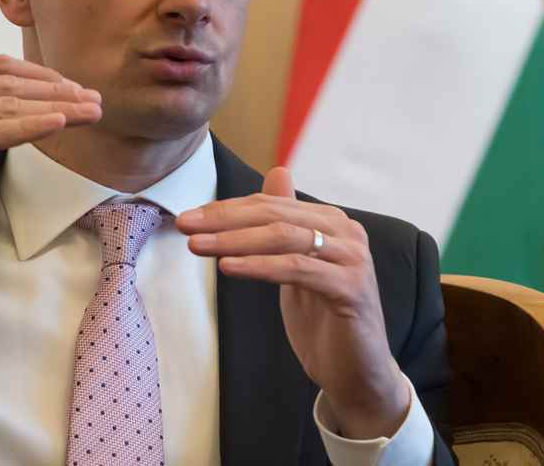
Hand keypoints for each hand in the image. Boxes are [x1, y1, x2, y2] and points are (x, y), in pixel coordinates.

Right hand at [0, 49, 101, 266]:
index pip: (0, 68)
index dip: (44, 77)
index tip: (79, 90)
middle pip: (8, 84)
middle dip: (59, 92)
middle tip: (97, 102)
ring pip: (4, 107)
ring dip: (55, 109)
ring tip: (90, 113)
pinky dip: (26, 127)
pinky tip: (58, 124)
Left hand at [177, 167, 409, 438]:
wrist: (358, 371)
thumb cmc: (324, 319)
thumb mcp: (298, 265)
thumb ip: (287, 223)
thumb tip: (278, 172)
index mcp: (332, 221)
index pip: (271, 205)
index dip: (228, 209)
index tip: (189, 217)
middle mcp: (347, 231)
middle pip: (275, 215)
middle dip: (225, 219)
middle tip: (185, 224)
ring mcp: (352, 258)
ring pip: (284, 237)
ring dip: (235, 240)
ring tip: (197, 246)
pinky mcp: (351, 287)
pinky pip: (297, 269)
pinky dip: (259, 266)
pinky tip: (228, 267)